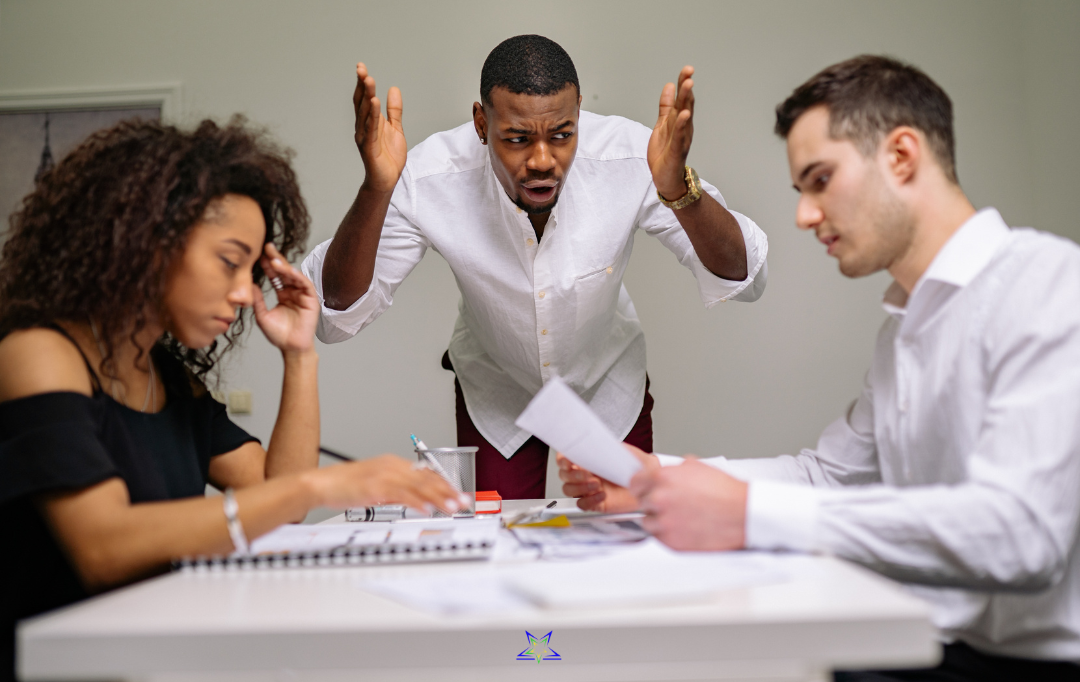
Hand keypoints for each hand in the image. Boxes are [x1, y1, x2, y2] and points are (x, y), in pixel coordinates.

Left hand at [252, 243, 318, 353]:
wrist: (291, 348)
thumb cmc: (279, 335)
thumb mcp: (262, 316)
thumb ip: (257, 300)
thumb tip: (249, 284)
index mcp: (283, 295)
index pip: (275, 276)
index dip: (268, 265)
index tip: (259, 254)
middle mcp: (293, 292)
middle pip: (285, 272)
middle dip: (276, 259)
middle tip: (267, 247)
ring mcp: (303, 295)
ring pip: (294, 276)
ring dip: (285, 267)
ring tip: (274, 260)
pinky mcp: (311, 300)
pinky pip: (305, 284)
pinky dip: (297, 276)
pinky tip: (288, 271)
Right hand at [309, 455, 469, 514]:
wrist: (321, 483)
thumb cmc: (343, 485)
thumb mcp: (375, 485)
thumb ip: (395, 490)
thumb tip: (413, 500)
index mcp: (393, 463)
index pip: (426, 473)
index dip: (444, 484)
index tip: (457, 494)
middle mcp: (392, 466)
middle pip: (427, 479)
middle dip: (448, 491)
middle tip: (463, 501)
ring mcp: (385, 475)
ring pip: (419, 486)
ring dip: (438, 498)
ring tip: (453, 507)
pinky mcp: (376, 486)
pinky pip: (402, 495)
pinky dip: (417, 502)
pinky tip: (427, 510)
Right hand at [353, 62, 406, 192]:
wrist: (387, 180)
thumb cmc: (389, 156)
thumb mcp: (395, 128)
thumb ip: (394, 110)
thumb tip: (394, 89)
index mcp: (370, 122)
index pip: (364, 99)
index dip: (363, 84)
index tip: (362, 67)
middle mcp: (363, 127)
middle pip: (361, 103)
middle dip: (361, 85)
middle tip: (361, 68)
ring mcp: (365, 137)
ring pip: (364, 113)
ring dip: (366, 96)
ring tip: (369, 80)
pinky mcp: (369, 148)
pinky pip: (370, 128)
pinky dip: (371, 115)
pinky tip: (373, 102)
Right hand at [558, 444, 658, 512]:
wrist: (649, 481)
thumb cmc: (635, 464)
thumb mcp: (621, 450)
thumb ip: (604, 447)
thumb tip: (592, 444)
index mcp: (587, 460)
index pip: (565, 459)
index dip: (562, 460)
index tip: (568, 460)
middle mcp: (585, 474)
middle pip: (564, 476)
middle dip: (573, 475)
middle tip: (588, 473)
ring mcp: (588, 489)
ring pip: (569, 490)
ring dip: (580, 487)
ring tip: (597, 484)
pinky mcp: (595, 503)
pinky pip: (582, 504)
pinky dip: (589, 500)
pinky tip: (602, 495)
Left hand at [629, 458, 747, 550]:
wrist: (743, 514)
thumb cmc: (726, 492)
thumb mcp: (697, 467)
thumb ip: (674, 470)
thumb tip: (665, 472)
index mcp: (663, 477)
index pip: (634, 482)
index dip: (642, 486)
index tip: (646, 490)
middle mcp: (660, 499)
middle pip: (641, 502)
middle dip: (653, 503)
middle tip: (670, 504)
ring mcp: (664, 522)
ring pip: (648, 522)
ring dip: (659, 520)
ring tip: (679, 517)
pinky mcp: (672, 542)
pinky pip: (658, 538)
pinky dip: (668, 534)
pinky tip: (684, 527)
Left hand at [648, 65, 695, 200]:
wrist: (666, 178)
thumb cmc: (665, 152)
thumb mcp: (662, 124)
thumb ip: (665, 106)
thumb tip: (669, 85)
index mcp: (678, 120)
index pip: (682, 99)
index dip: (683, 84)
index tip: (687, 69)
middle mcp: (683, 127)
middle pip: (685, 104)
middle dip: (686, 88)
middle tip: (689, 72)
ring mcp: (681, 138)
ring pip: (684, 116)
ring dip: (686, 101)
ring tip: (688, 85)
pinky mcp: (676, 150)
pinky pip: (679, 135)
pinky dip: (681, 125)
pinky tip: (683, 114)